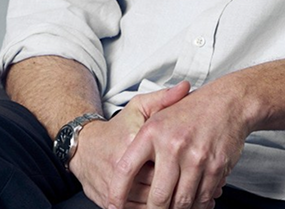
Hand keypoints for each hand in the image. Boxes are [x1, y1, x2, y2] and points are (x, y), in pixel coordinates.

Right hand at [69, 81, 190, 208]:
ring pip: (148, 204)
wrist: (84, 146)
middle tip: (199, 191)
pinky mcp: (108, 201)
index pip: (165, 161)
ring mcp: (113, 186)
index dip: (184, 169)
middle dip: (179, 192)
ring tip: (190, 202)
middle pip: (158, 186)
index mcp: (133, 142)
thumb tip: (185, 87)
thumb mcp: (139, 108)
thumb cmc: (117, 128)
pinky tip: (168, 207)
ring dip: (169, 206)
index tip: (198, 169)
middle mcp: (120, 166)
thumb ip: (164, 98)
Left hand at [106, 82, 249, 208]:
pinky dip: (197, 206)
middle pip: (157, 196)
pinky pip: (203, 198)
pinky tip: (193, 204)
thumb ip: (138, 141)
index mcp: (152, 132)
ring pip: (181, 202)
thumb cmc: (191, 110)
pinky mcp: (216, 167)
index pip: (126, 169)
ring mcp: (196, 158)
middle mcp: (173, 145)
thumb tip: (119, 172)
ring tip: (173, 208)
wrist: (228, 102)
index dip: (117, 192)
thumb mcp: (157, 112)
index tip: (113, 206)